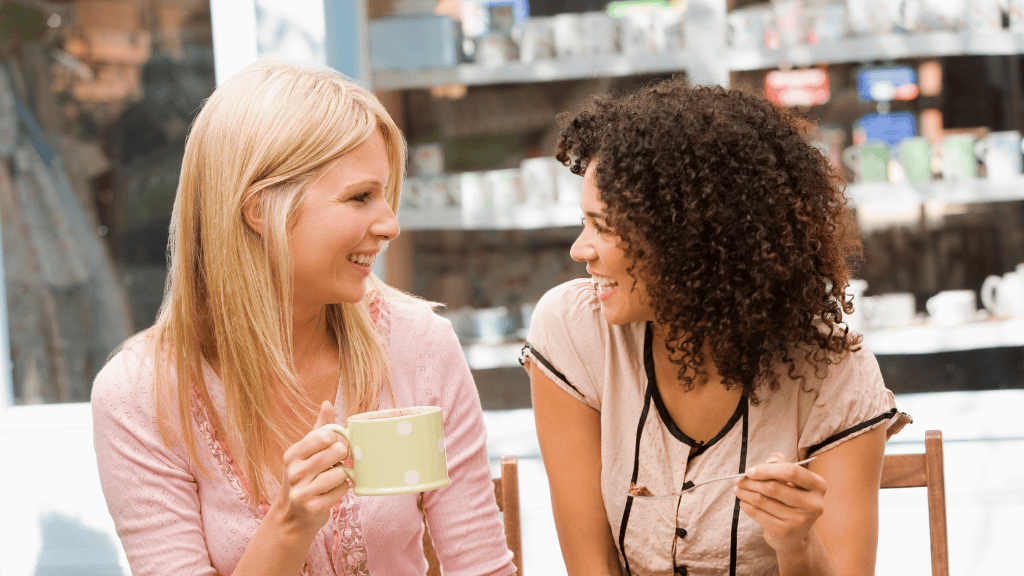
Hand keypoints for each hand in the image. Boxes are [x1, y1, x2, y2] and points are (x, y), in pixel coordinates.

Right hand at [270, 400, 350, 537]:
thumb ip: (319, 429)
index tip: (332, 448)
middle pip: (337, 451)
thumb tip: (327, 403)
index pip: (326, 435)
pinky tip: (329, 494)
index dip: (336, 440)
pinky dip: (341, 491)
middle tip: (334, 464)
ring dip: (342, 476)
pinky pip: (342, 489)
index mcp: (293, 453)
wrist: (292, 516)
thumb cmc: (304, 478)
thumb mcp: (305, 452)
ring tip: (330, 480)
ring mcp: (302, 490)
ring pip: (342, 472)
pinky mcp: (313, 507)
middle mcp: (294, 471)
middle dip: (342, 457)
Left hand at [733, 452, 826, 552]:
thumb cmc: (791, 499)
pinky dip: (746, 505)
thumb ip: (782, 464)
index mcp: (818, 485)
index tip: (749, 471)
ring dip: (745, 493)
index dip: (767, 469)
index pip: (791, 471)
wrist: (795, 535)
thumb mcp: (792, 480)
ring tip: (738, 489)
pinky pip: (758, 514)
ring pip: (763, 500)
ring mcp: (800, 519)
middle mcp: (813, 503)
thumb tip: (769, 461)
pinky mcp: (786, 531)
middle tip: (738, 480)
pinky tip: (743, 501)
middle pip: (773, 487)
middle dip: (750, 482)